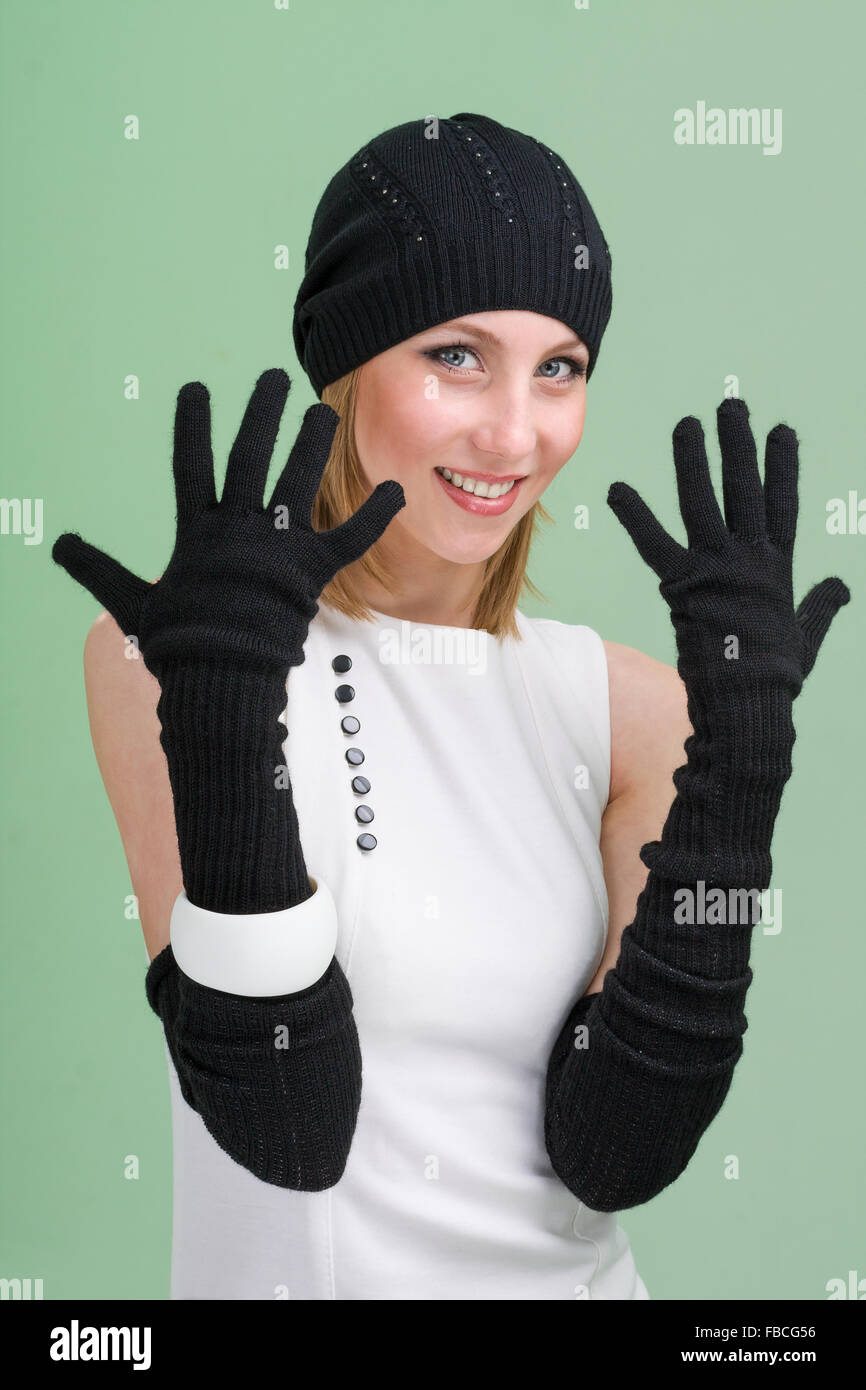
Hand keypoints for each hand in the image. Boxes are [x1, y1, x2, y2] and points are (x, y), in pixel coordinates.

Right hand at [52, 368, 405, 678]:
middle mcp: (239, 528)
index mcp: (197, 532)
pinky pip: (348, 537)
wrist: (221, 679)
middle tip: (275, 377)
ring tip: (324, 411)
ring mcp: (277, 546)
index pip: (192, 464)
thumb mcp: (131, 604)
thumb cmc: (178, 644)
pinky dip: (374, 515)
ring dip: (312, 443)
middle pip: (251, 456)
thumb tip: (60, 547)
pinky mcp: (311, 570)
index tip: (196, 388)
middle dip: (262, 413)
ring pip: (298, 480)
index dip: (195, 425)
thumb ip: (101, 571)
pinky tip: (397, 490)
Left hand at [607, 397, 849, 700]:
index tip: (781, 430)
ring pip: (701, 501)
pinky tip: (616, 490)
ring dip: (692, 460)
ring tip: (686, 424)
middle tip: (730, 406)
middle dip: (737, 445)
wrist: (748, 701)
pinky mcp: (683, 584)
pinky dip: (635, 516)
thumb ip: (821, 605)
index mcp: (779, 564)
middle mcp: (749, 557)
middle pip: (742, 488)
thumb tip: (840, 587)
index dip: (781, 465)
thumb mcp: (807, 633)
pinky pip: (654, 543)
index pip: (782, 502)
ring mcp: (716, 567)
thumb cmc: (776, 674)